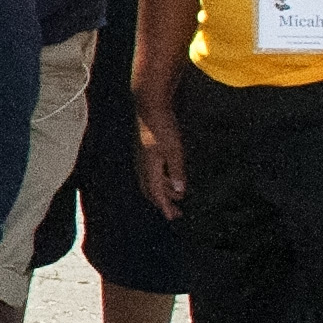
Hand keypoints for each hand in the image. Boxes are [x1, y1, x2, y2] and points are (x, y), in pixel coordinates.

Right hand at [134, 97, 186, 220]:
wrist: (148, 105)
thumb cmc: (162, 126)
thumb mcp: (174, 149)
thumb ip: (176, 171)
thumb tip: (180, 191)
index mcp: (149, 167)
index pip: (156, 193)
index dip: (164, 206)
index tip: (172, 217)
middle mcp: (143, 165)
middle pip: (151, 190)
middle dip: (163, 202)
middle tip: (176, 212)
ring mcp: (142, 157)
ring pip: (151, 181)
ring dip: (164, 190)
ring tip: (178, 195)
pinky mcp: (145, 150)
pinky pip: (151, 171)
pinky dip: (161, 180)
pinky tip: (170, 176)